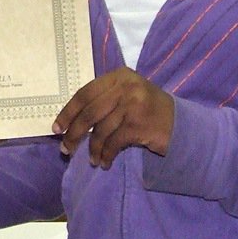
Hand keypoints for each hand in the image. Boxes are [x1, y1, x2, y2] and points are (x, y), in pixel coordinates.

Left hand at [52, 67, 175, 168]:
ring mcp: (133, 105)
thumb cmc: (148, 110)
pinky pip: (113, 143)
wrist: (180, 124)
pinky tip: (105, 162)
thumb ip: (104, 99)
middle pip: (89, 112)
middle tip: (65, 149)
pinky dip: (107, 155)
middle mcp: (125, 87)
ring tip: (92, 160)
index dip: (68, 112)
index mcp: (118, 76)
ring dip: (93, 149)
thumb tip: (70, 120)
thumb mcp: (127, 95)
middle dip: (74, 133)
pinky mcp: (139, 124)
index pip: (85, 93)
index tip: (57, 128)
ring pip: (100, 130)